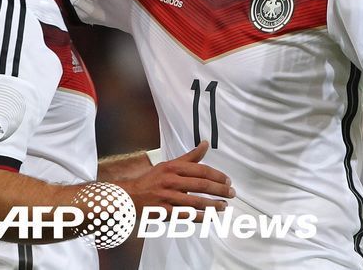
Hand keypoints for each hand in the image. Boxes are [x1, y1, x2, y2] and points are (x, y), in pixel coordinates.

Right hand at [120, 141, 234, 217]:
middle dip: (219, 190)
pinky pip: (186, 215)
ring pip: (196, 201)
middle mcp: (171, 180)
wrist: (130, 196)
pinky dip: (200, 217)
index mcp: (173, 167)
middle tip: (232, 193)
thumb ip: (189, 157)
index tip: (228, 180)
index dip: (217, 176)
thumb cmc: (152, 180)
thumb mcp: (169, 164)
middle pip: (201, 185)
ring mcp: (167, 197)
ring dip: (213, 205)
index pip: (201, 170)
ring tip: (224, 206)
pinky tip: (211, 218)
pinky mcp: (164, 212)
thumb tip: (205, 144)